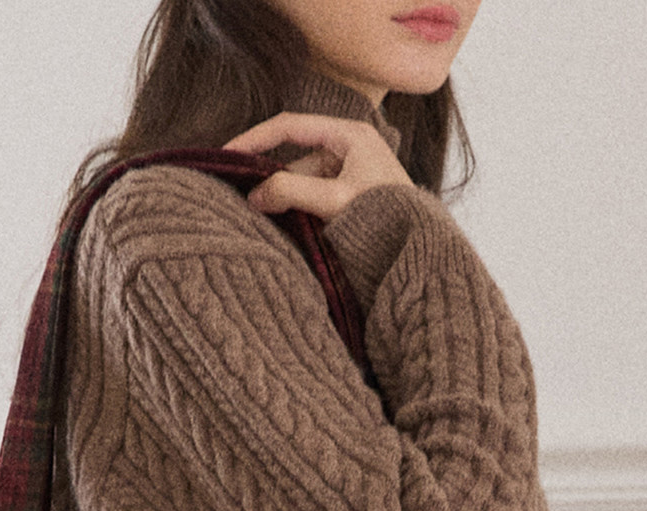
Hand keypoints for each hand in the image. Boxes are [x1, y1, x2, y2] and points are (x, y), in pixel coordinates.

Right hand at [224, 113, 412, 221]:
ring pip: (303, 180)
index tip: (228, 154)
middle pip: (295, 157)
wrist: (418, 248)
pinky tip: (287, 224)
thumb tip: (254, 196)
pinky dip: (299, 208)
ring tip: (266, 219)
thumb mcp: (334, 201)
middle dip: (271, 177)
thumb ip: (291, 192)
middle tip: (244, 198)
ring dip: (285, 198)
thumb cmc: (386, 217)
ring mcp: (350, 173)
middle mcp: (349, 148)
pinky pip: (315, 197)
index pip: (290, 126)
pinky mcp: (350, 196)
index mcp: (350, 134)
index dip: (255, 138)